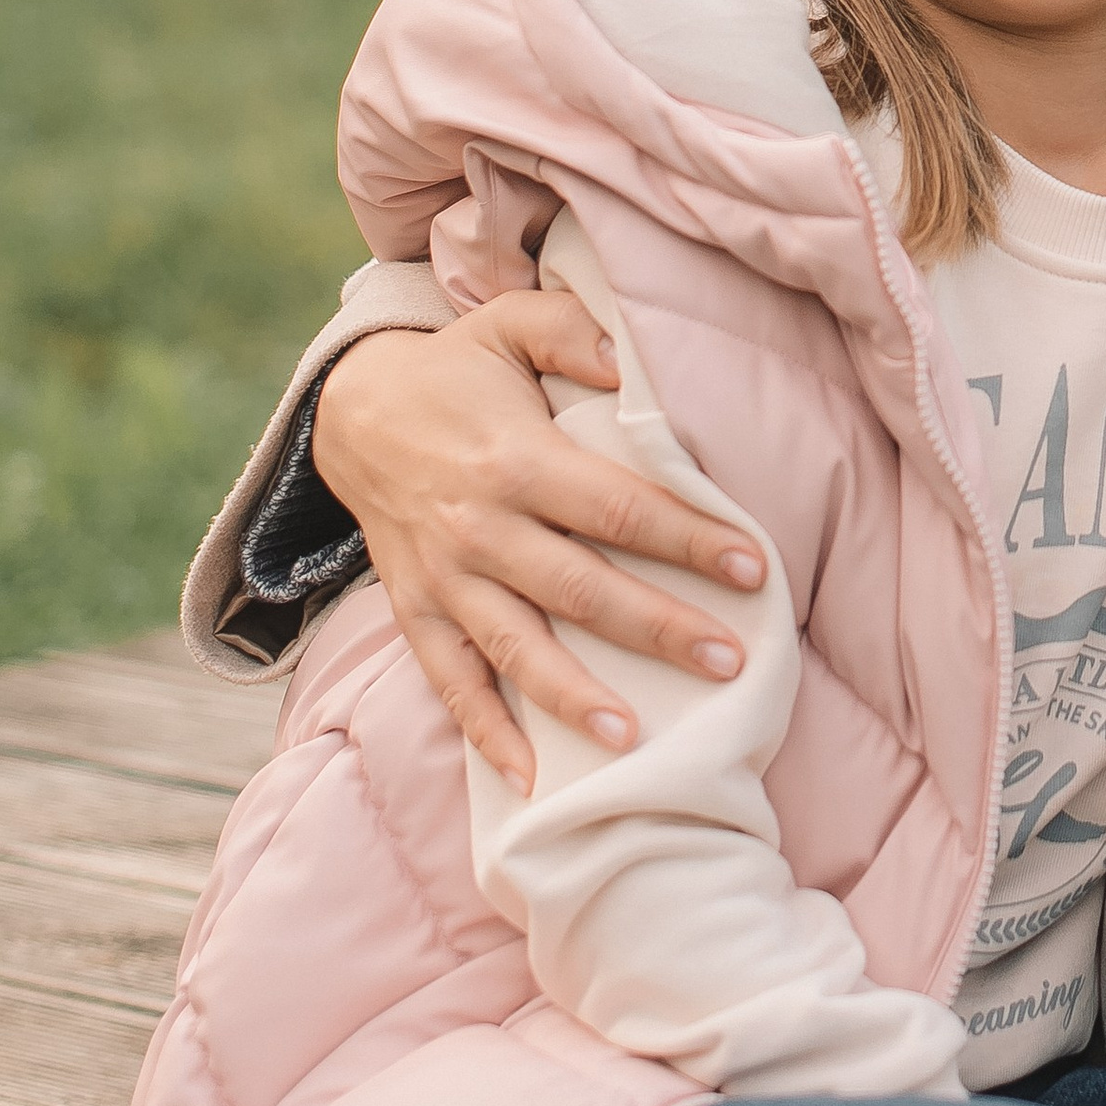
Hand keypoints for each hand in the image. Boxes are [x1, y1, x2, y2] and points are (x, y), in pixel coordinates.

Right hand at [312, 303, 766, 789]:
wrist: (352, 412)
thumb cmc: (457, 370)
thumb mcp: (509, 326)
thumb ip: (572, 333)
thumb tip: (630, 364)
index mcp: (518, 459)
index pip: (618, 507)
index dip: (687, 537)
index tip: (753, 566)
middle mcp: (481, 526)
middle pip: (582, 587)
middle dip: (657, 628)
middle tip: (729, 661)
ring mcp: (445, 578)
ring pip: (517, 649)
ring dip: (575, 697)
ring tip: (634, 739)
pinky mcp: (416, 611)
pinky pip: (451, 683)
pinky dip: (486, 734)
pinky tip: (531, 780)